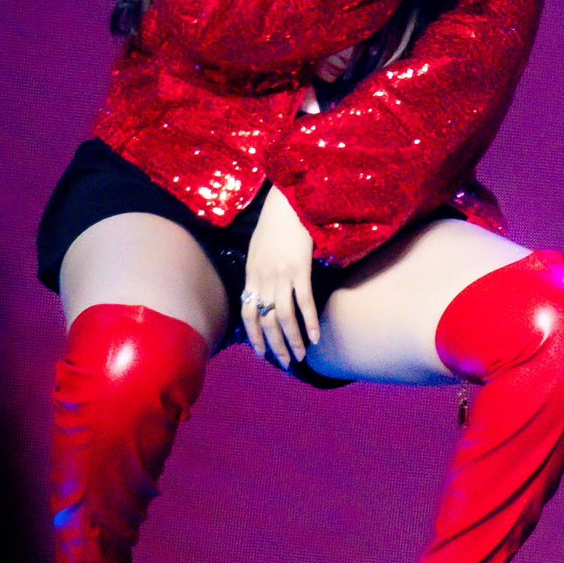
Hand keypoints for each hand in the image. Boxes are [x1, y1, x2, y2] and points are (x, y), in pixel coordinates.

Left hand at [241, 185, 318, 367]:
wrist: (288, 201)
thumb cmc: (275, 222)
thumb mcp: (258, 248)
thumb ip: (259, 270)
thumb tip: (263, 289)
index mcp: (252, 275)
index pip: (247, 313)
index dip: (254, 335)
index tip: (262, 352)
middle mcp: (263, 279)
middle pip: (266, 320)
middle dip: (276, 345)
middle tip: (287, 361)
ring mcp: (281, 275)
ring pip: (284, 316)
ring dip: (293, 339)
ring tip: (302, 355)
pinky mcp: (300, 269)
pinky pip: (304, 302)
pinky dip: (309, 322)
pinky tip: (316, 336)